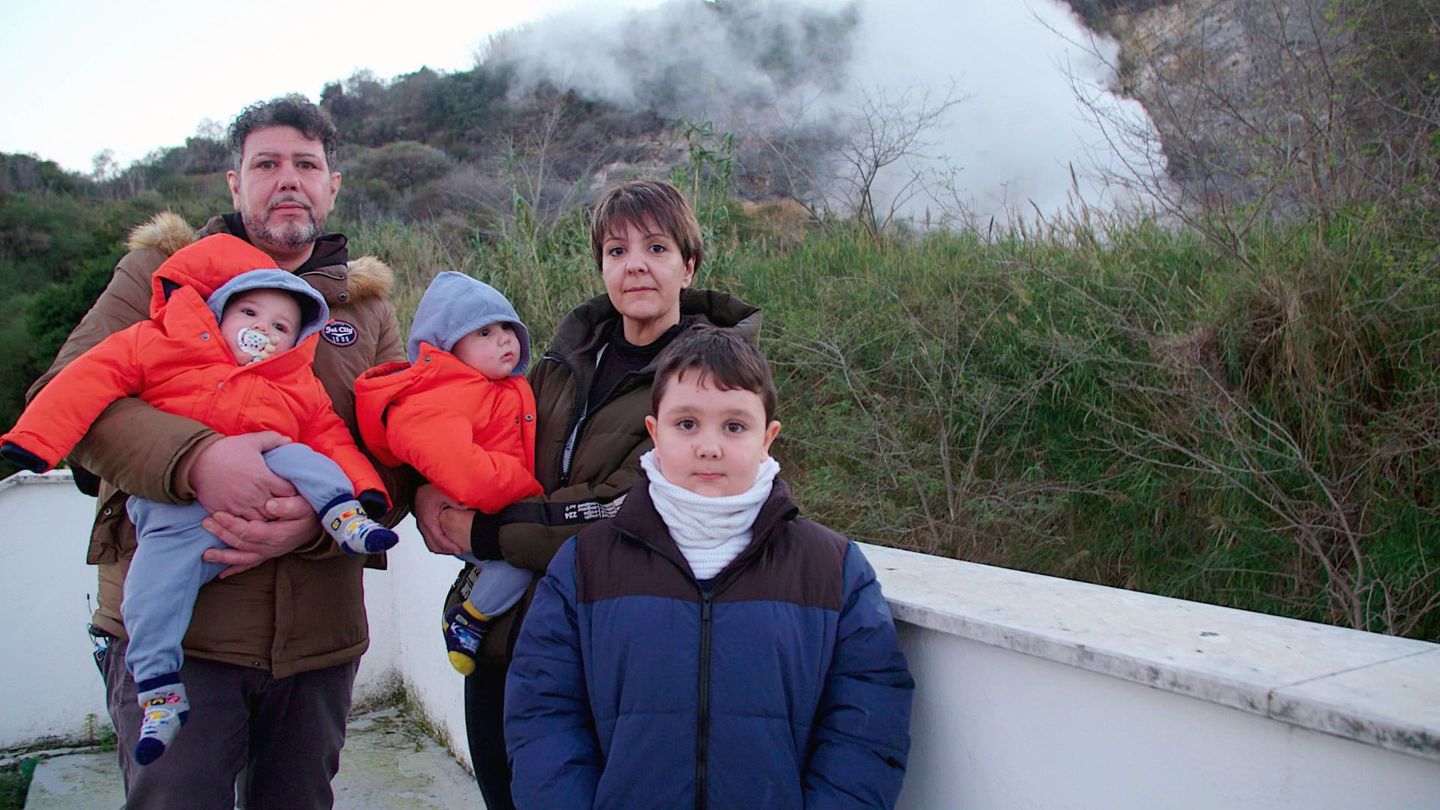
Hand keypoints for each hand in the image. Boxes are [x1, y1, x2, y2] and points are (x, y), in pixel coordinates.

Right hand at [190, 432, 296, 519]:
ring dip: (267, 519)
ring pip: (262, 522)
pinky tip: (254, 520)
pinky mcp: (227, 513)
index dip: (293, 493)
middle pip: (278, 511)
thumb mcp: (251, 441)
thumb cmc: (226, 450)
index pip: (289, 493)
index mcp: (264, 478)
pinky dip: (250, 525)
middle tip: (286, 508)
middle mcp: (254, 495)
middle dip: (283, 510)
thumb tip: (289, 441)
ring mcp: (240, 507)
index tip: (292, 492)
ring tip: (271, 515)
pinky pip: (243, 526)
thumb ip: (272, 440)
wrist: (196, 462)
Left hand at [201, 495, 318, 577]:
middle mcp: (272, 547)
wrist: (321, 524)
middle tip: (205, 523)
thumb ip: (289, 505)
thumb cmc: (311, 512)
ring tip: (205, 555)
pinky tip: (221, 574)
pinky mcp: (267, 555)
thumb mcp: (305, 505)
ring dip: (223, 557)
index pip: (251, 532)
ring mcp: (269, 553)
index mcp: (279, 534)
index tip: (218, 514)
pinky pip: (249, 565)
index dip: (232, 525)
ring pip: (243, 558)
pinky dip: (235, 570)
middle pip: (243, 544)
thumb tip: (269, 505)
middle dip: (222, 534)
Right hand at [415, 483, 470, 555]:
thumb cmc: (428, 491)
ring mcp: (422, 527)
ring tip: (454, 548)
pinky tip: (447, 542)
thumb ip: (454, 502)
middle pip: (434, 546)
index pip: (439, 539)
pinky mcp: (424, 526)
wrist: (417, 489)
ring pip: (430, 545)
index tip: (459, 550)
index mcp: (428, 520)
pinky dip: (438, 544)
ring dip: (442, 549)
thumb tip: (465, 507)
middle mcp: (424, 526)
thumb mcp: (443, 494)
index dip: (450, 546)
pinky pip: (429, 540)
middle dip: (446, 550)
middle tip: (459, 550)